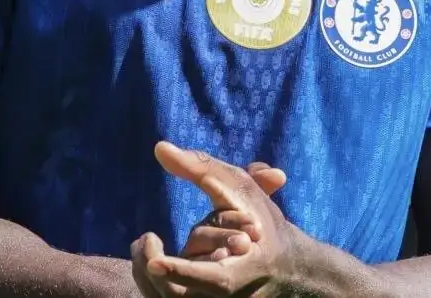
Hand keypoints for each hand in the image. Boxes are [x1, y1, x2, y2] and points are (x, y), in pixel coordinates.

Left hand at [135, 142, 303, 297]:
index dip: (182, 271)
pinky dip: (151, 280)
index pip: (212, 278)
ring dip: (150, 272)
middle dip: (161, 266)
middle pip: (180, 290)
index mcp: (244, 270)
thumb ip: (203, 169)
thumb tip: (160, 148)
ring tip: (145, 243)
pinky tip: (148, 256)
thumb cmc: (263, 225)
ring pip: (170, 297)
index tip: (155, 261)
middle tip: (147, 240)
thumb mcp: (241, 191)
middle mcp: (228, 296)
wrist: (285, 271)